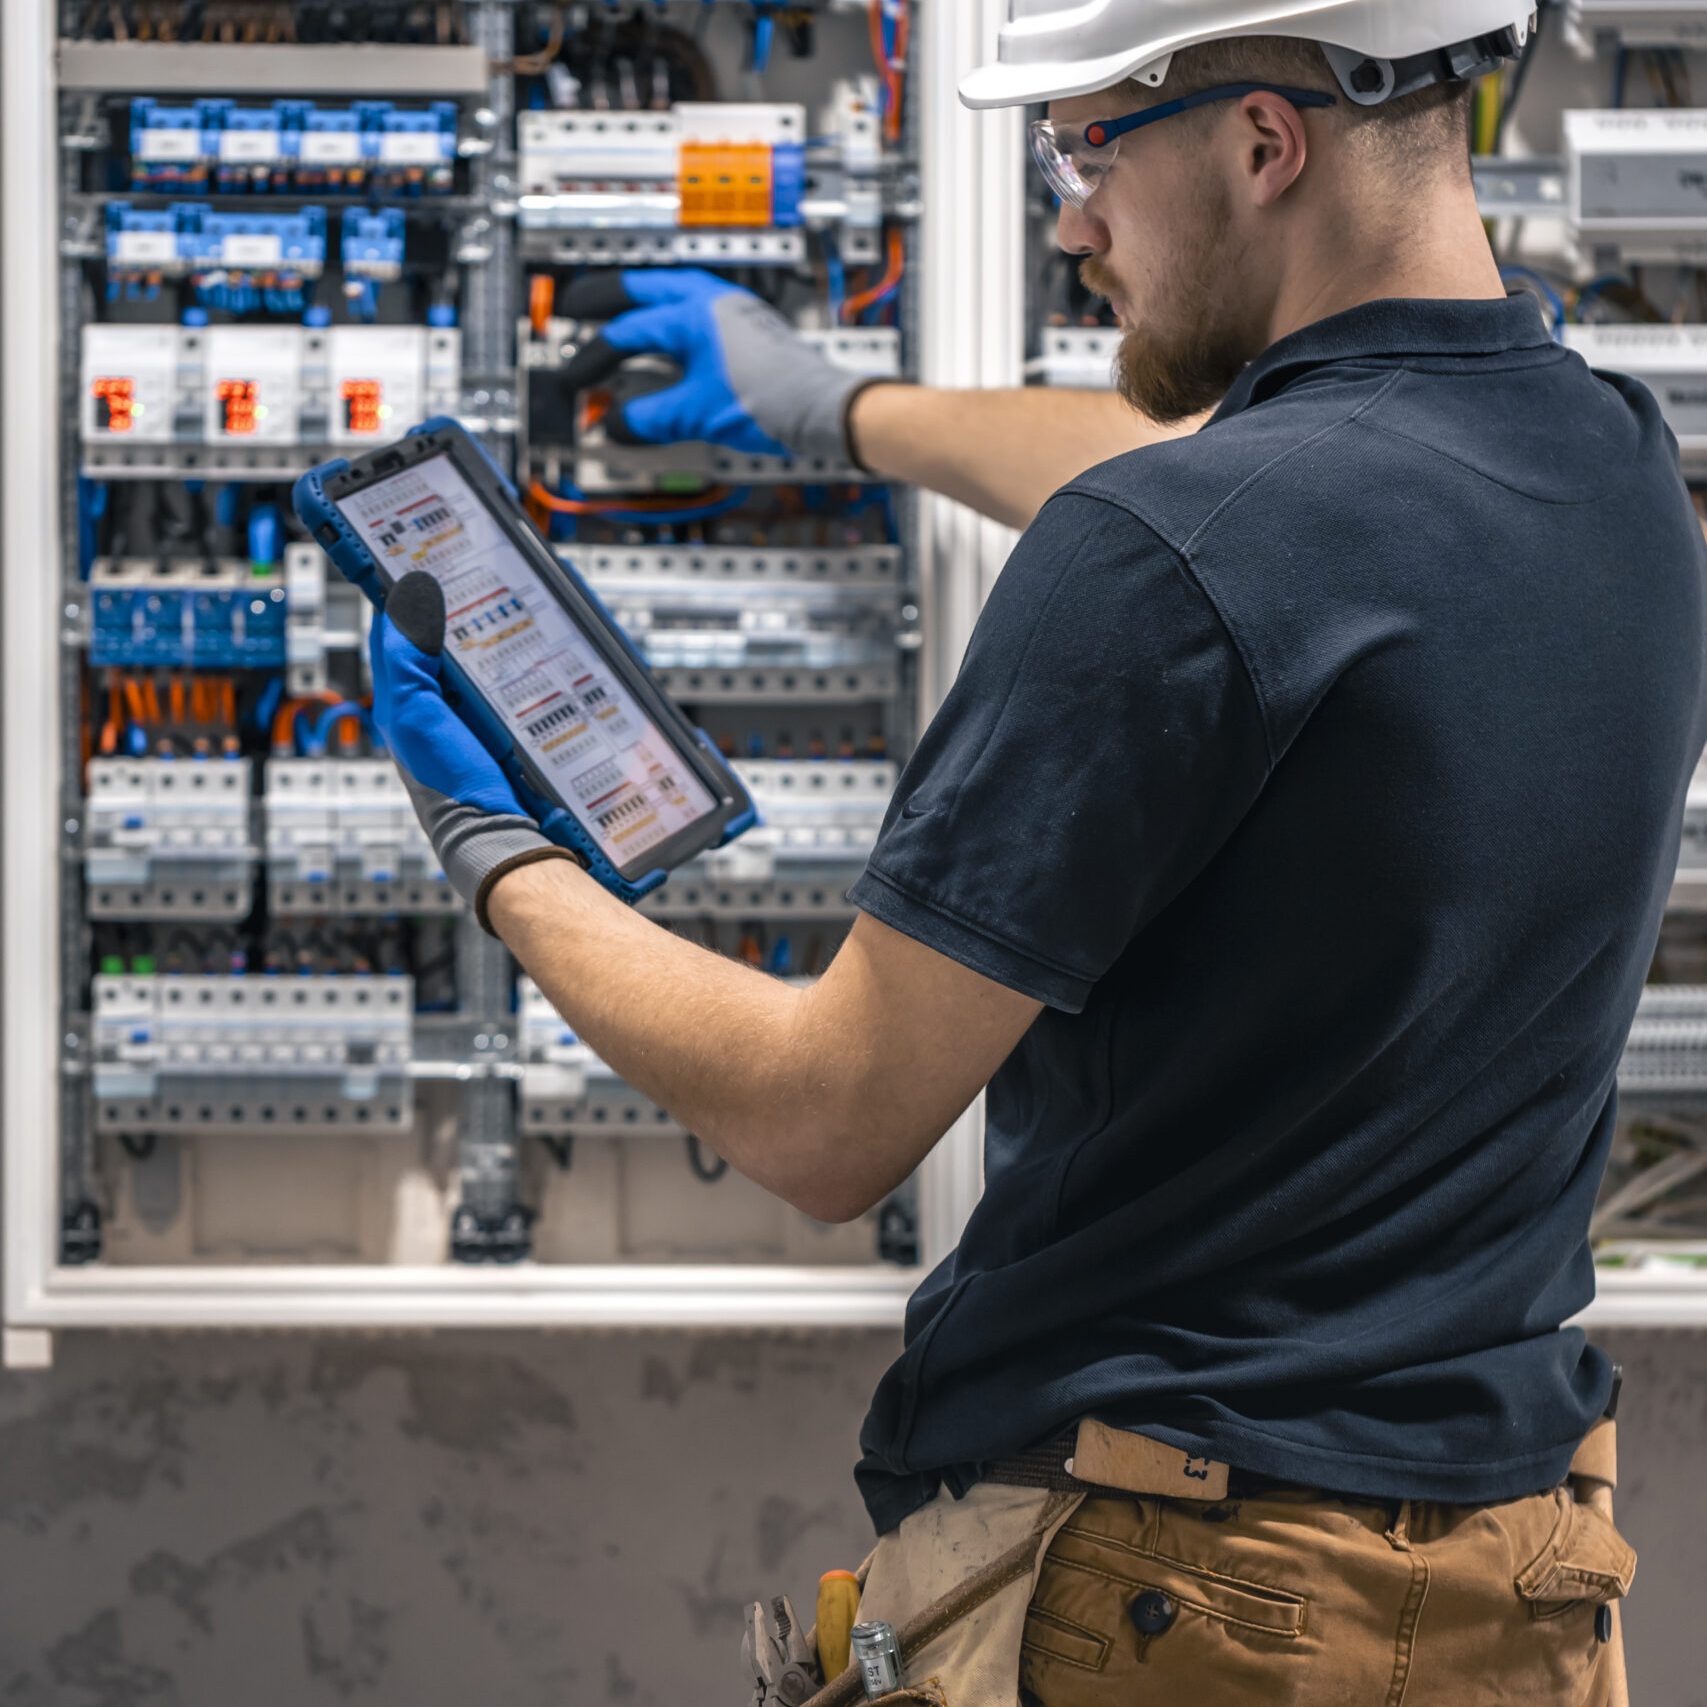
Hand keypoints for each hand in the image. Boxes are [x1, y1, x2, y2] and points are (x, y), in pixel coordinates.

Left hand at [370, 571, 576, 930]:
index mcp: (411, 700)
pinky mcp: (519, 730)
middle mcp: (446, 706)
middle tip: (489, 567)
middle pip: (456, 641)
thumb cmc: (450, 785)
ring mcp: (484, 718)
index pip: (406, 631)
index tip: (431, 553)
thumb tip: (408, 597)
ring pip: (495, 659)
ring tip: (528, 600)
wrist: (502, 840)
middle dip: (470, 606)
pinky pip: (527, 685)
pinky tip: (554, 648)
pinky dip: (537, 664)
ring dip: (510, 633)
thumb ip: (405, 660)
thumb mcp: (415, 714)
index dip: (414, 592)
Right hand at [556, 269, 876, 462]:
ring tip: (617, 314)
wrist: (825, 409)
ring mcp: (732, 313)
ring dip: (641, 305)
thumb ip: (650, 418)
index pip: (627, 332)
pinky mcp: (748, 332)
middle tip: (576, 304)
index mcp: (692, 313)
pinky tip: (668, 342)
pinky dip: (669, 323)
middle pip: (645, 290)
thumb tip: (614, 426)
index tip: (573, 381)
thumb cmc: (773, 401)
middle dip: (607, 298)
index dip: (593, 358)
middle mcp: (712, 302)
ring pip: (672, 296)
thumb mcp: (697, 413)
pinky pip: (694, 315)